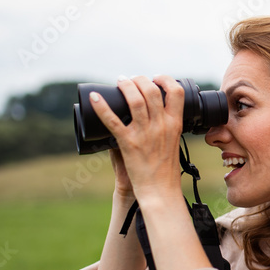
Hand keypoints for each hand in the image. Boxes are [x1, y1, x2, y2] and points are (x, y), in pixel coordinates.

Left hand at [89, 76, 184, 202]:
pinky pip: (112, 121)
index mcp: (175, 124)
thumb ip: (164, 127)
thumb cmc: (166, 170)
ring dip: (125, 86)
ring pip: (135, 100)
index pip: (176, 93)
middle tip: (131, 79)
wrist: (160, 190)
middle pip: (151, 91)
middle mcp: (161, 126)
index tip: (156, 78)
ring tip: (120, 81)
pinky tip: (94, 97)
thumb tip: (150, 113)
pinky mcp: (129, 143)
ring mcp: (145, 134)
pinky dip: (101, 107)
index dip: (165, 80)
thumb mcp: (173, 143)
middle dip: (140, 79)